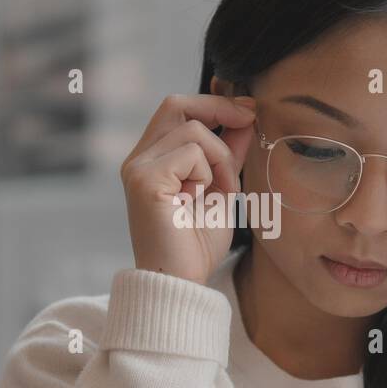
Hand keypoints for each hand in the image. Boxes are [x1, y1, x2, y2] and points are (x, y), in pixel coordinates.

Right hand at [120, 93, 256, 285]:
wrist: (180, 283)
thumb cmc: (196, 245)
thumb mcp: (221, 189)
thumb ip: (228, 152)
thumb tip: (246, 115)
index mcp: (152, 159)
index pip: (177, 109)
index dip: (214, 103)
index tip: (249, 111)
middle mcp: (138, 159)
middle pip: (176, 104)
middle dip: (218, 108)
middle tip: (249, 120)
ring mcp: (137, 168)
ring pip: (192, 130)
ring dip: (220, 157)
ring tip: (220, 190)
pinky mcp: (144, 180)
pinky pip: (190, 154)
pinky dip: (208, 173)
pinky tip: (200, 199)